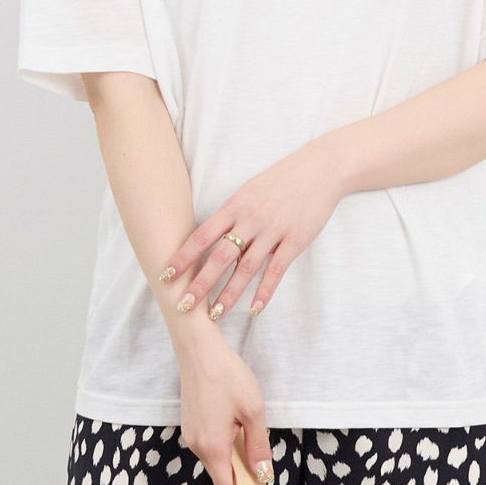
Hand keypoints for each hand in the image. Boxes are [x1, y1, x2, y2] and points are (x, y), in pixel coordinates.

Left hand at [159, 138, 344, 320]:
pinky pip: (276, 270)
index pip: (202, 235)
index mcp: (235, 205)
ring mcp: (274, 231)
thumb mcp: (250, 191)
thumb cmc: (281, 180)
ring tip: (215, 314)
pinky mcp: (295, 241)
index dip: (183, 257)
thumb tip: (215, 243)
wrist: (320, 170)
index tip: (165, 276)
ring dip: (229, 294)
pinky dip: (264, 292)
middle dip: (200, 283)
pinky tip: (254, 309)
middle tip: (183, 305)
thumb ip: (232, 216)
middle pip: (220, 256)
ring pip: (246, 268)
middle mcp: (251, 219)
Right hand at [176, 331, 276, 484]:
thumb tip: (263, 474)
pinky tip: (234, 423)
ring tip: (247, 430)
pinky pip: (208, 445)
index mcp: (212, 447)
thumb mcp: (253, 410)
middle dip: (242, 473)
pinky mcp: (188, 425)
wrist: (198, 349)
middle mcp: (196, 446)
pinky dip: (223, 443)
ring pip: (215, 459)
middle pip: (221, 474)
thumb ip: (258, 446)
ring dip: (233, 455)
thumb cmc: (227, 375)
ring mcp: (190, 435)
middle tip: (263, 458)